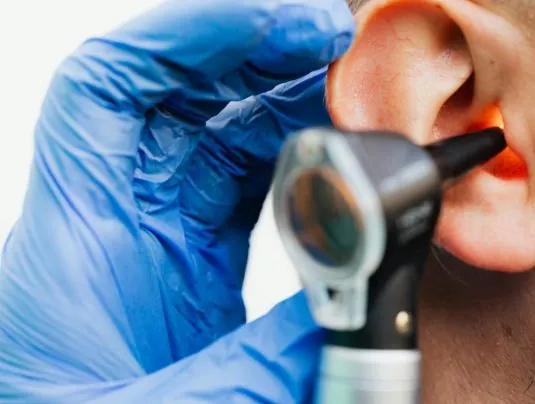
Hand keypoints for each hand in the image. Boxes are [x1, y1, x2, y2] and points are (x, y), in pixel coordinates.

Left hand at [0, 1, 353, 401]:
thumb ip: (260, 360)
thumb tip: (349, 313)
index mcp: (80, 233)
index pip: (108, 86)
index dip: (181, 36)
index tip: (262, 23)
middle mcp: (119, 216)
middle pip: (176, 93)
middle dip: (250, 52)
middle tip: (325, 40)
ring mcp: (159, 234)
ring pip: (217, 131)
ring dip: (277, 96)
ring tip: (339, 83)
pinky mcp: (194, 260)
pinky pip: (239, 181)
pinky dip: (284, 151)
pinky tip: (324, 143)